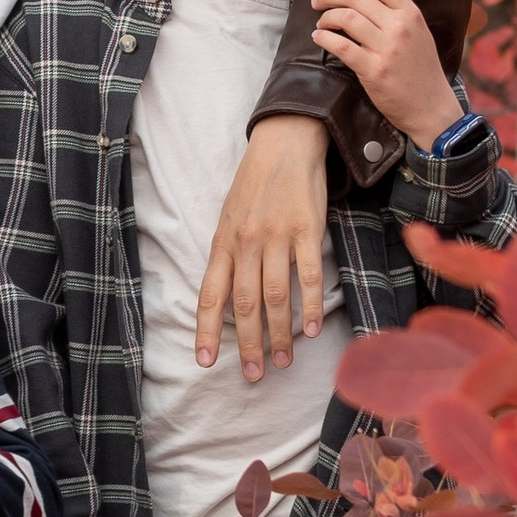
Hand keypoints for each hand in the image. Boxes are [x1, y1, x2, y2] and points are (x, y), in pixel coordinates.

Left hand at [194, 113, 329, 382]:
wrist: (285, 142)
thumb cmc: (255, 184)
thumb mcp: (230, 217)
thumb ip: (228, 255)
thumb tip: (227, 297)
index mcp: (223, 241)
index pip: (210, 294)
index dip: (206, 330)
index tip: (205, 362)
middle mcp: (246, 243)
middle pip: (244, 305)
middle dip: (248, 344)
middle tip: (254, 374)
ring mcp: (276, 237)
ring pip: (275, 297)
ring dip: (279, 334)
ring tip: (284, 361)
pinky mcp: (306, 230)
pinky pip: (307, 276)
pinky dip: (309, 306)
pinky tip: (312, 329)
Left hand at [309, 0, 463, 146]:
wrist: (432, 108)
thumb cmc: (422, 70)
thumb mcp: (419, 33)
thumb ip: (396, 13)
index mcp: (411, 13)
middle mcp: (400, 27)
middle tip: (318, 2)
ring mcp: (387, 49)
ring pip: (346, 18)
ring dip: (326, 17)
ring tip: (321, 23)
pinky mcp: (374, 71)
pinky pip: (341, 47)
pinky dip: (324, 38)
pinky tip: (319, 38)